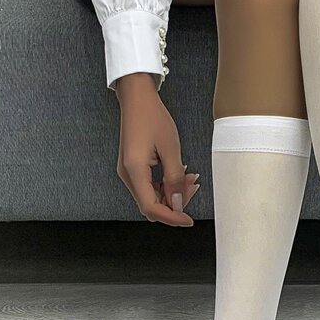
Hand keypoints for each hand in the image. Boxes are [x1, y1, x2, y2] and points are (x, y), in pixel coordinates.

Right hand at [114, 73, 199, 225]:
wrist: (137, 99)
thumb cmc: (153, 118)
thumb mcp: (171, 149)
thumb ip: (175, 179)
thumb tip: (179, 204)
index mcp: (134, 171)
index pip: (152, 208)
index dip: (172, 217)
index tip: (188, 220)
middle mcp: (127, 175)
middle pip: (150, 205)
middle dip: (174, 204)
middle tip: (193, 188)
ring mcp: (128, 172)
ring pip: (151, 196)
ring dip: (171, 194)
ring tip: (189, 179)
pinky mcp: (132, 167)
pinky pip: (149, 186)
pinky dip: (165, 185)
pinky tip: (179, 175)